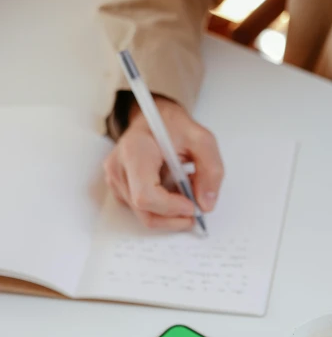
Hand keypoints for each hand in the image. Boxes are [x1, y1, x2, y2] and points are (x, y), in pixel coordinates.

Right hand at [103, 97, 223, 230]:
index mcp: (135, 151)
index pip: (146, 195)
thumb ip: (211, 170)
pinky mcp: (119, 191)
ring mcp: (116, 181)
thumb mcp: (202, 140)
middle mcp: (118, 168)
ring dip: (172, 213)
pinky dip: (164, 210)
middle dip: (176, 216)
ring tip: (186, 193)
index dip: (172, 207)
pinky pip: (144, 212)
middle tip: (196, 206)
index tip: (192, 205)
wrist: (154, 120)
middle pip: (147, 212)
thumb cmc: (173, 127)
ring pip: (147, 216)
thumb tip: (206, 205)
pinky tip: (173, 192)